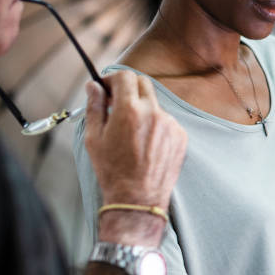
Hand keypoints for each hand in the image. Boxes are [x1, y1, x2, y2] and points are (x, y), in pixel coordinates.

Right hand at [85, 71, 186, 247]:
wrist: (138, 198)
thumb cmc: (112, 170)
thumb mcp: (94, 138)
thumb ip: (94, 107)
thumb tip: (93, 86)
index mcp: (129, 110)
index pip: (125, 76)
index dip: (112, 79)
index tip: (106, 89)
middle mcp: (153, 113)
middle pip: (143, 84)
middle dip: (128, 88)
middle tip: (117, 104)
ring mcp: (170, 124)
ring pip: (155, 104)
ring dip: (142, 110)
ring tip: (131, 134)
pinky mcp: (180, 136)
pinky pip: (166, 122)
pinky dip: (155, 125)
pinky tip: (145, 145)